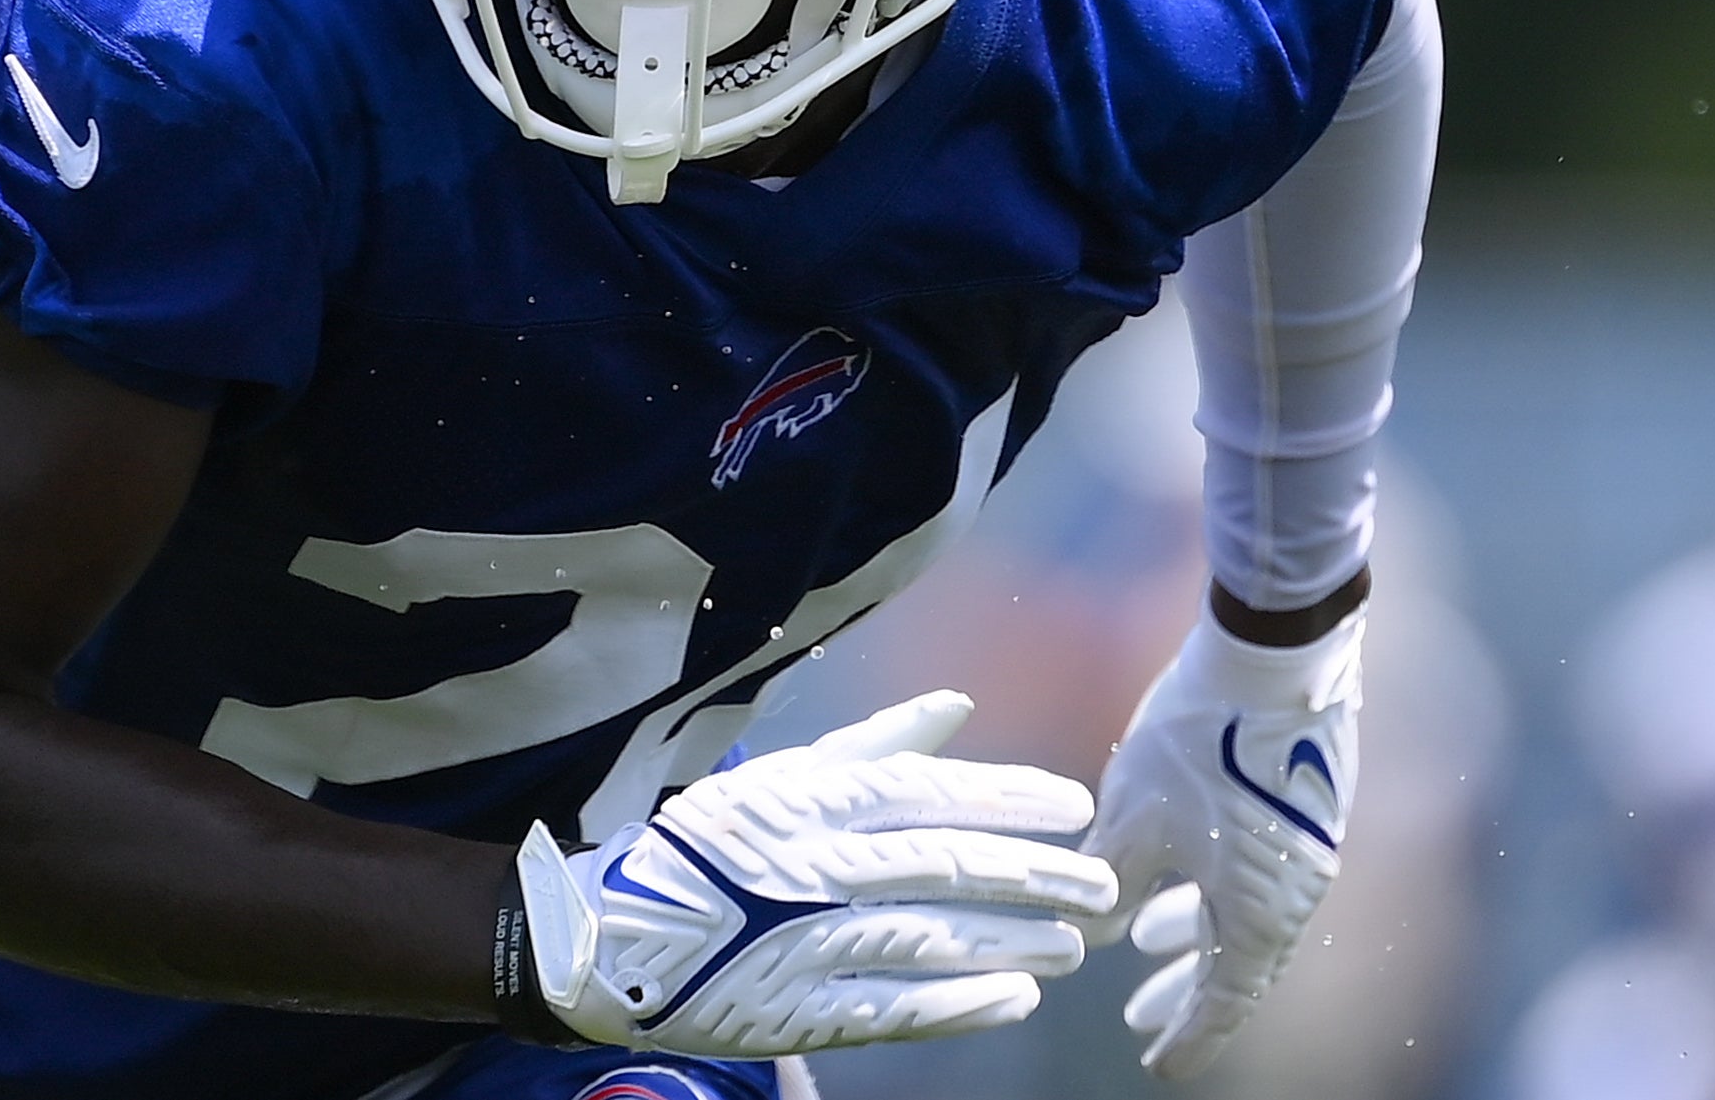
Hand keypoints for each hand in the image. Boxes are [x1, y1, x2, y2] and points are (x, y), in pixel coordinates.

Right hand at [515, 690, 1117, 1056]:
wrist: (612, 935)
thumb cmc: (711, 845)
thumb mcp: (786, 775)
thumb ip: (879, 743)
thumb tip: (959, 705)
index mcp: (815, 801)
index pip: (932, 794)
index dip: (1010, 799)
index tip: (1076, 806)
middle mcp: (820, 867)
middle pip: (948, 866)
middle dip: (1036, 877)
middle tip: (1101, 887)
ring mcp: (812, 942)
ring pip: (935, 939)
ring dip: (1014, 943)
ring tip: (1072, 946)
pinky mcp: (803, 1010)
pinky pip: (898, 1007)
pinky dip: (962, 1003)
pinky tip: (1016, 997)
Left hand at [1085, 603, 1364, 1078]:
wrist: (1273, 656)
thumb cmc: (1200, 741)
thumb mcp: (1133, 820)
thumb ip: (1111, 885)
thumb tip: (1089, 930)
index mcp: (1262, 912)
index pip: (1225, 1001)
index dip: (1188, 1036)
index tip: (1156, 1063)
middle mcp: (1297, 892)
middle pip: (1238, 965)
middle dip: (1184, 993)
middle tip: (1138, 1018)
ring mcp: (1305, 849)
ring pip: (1243, 914)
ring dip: (1193, 933)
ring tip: (1141, 941)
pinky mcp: (1302, 807)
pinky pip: (1253, 874)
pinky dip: (1211, 889)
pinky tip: (1174, 869)